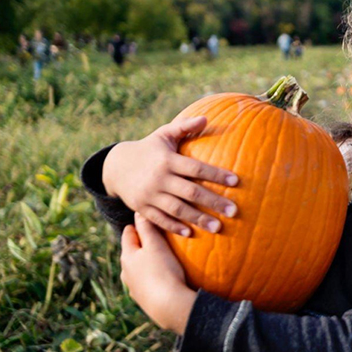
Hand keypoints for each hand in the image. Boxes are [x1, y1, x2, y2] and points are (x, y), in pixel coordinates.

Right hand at [103, 116, 238, 235]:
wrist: (115, 167)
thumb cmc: (149, 149)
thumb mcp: (164, 135)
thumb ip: (184, 127)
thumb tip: (206, 118)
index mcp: (167, 161)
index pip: (196, 168)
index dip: (216, 174)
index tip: (236, 181)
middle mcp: (159, 179)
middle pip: (191, 192)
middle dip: (213, 202)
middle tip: (234, 211)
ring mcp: (149, 195)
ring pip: (177, 209)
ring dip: (198, 219)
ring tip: (218, 227)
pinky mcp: (142, 208)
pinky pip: (160, 220)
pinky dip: (174, 227)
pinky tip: (191, 233)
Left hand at [120, 213, 196, 334]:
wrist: (169, 307)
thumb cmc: (163, 272)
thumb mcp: (156, 246)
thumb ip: (148, 228)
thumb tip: (139, 212)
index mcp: (127, 256)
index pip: (128, 235)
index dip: (136, 225)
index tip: (146, 219)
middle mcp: (126, 273)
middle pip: (132, 254)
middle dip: (142, 246)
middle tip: (157, 238)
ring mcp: (134, 288)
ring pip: (138, 271)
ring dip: (147, 265)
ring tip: (162, 261)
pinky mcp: (144, 301)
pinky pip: (148, 284)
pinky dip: (153, 279)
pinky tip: (165, 280)